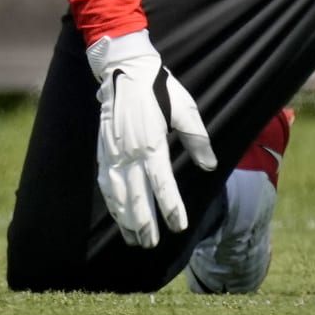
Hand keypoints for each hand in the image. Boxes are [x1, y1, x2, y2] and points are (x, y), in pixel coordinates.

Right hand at [85, 29, 217, 247]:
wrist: (125, 70)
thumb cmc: (161, 90)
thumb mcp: (186, 110)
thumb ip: (197, 140)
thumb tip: (211, 166)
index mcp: (152, 143)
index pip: (162, 184)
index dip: (171, 207)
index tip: (179, 226)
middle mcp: (129, 153)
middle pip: (136, 196)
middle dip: (144, 223)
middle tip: (152, 244)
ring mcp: (112, 153)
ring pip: (117, 195)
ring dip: (125, 219)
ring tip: (135, 239)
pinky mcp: (103, 151)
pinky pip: (105, 184)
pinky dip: (111, 203)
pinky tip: (118, 215)